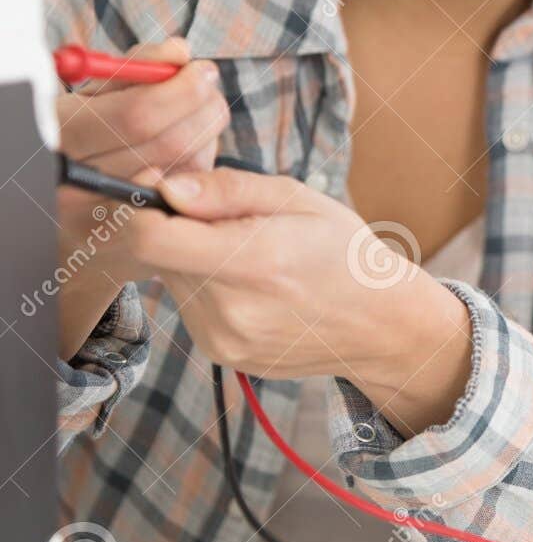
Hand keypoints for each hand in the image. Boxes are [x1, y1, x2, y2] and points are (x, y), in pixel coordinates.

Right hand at [56, 36, 229, 284]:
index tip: (201, 69)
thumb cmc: (92, 131)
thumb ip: (137, 66)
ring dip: (206, 129)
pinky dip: (200, 161)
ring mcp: (112, 217)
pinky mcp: (142, 238)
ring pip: (189, 164)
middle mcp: (81, 184)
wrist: (74, 203)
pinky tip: (186, 150)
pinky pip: (193, 190)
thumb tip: (179, 52)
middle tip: (210, 84)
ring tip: (200, 111)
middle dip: (202, 106)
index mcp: (64, 136)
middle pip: (170, 142)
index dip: (179, 90)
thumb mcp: (99, 93)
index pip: (137, 116)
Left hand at [126, 165, 473, 435]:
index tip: (163, 187)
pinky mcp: (222, 354)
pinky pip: (190, 306)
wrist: (379, 325)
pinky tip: (252, 284)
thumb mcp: (298, 199)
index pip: (150, 239)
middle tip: (225, 218)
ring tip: (247, 253)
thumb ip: (228, 190)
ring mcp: (224, 339)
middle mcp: (232, 309)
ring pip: (172, 280)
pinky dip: (207, 286)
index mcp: (254, 261)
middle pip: (159, 255)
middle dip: (178, 227)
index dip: (144, 206)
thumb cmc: (343, 251)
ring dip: (192, 258)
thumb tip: (167, 187)